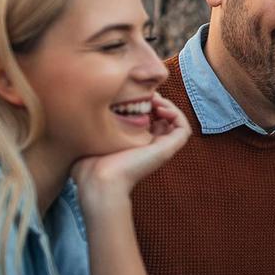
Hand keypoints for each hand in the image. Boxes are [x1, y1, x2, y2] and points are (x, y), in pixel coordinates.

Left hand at [72, 93, 191, 203]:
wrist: (100, 179)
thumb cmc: (91, 164)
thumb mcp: (94, 139)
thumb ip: (97, 127)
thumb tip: (91, 111)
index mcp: (135, 145)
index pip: (149, 120)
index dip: (145, 105)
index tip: (133, 96)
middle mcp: (151, 146)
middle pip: (164, 119)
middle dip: (157, 102)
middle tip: (146, 94)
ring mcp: (161, 148)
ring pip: (176, 122)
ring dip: (169, 106)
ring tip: (154, 100)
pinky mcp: (168, 149)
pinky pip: (184, 128)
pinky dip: (176, 114)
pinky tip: (160, 108)